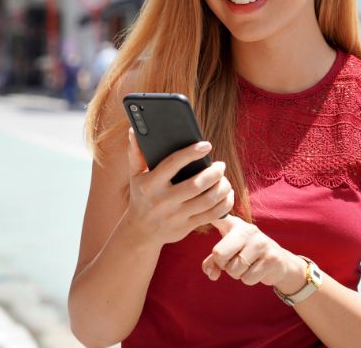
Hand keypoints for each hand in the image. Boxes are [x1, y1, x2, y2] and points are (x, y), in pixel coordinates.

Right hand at [124, 129, 233, 246]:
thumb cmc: (141, 195)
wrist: (140, 231)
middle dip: (213, 172)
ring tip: (224, 178)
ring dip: (222, 187)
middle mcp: (162, 201)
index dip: (191, 153)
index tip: (207, 145)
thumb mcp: (135, 175)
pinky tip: (227, 194)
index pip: (173, 164)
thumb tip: (133, 130)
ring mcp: (175, 216)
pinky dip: (225, 204)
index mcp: (150, 184)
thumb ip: (136, 153)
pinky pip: (212, 215)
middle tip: (220, 165)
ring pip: (207, 200)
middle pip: (196, 185)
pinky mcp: (186, 227)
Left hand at [202, 216, 305, 291]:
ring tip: (248, 265)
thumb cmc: (247, 256)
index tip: (205, 200)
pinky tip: (257, 269)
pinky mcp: (271, 258)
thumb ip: (214, 262)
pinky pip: (247, 279)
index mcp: (234, 224)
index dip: (209, 213)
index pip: (218, 218)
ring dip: (237, 274)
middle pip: (219, 254)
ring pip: (233, 270)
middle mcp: (248, 229)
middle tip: (233, 261)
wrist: (279, 263)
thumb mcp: (228, 253)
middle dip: (223, 265)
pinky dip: (249, 279)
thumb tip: (212, 274)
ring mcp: (261, 243)